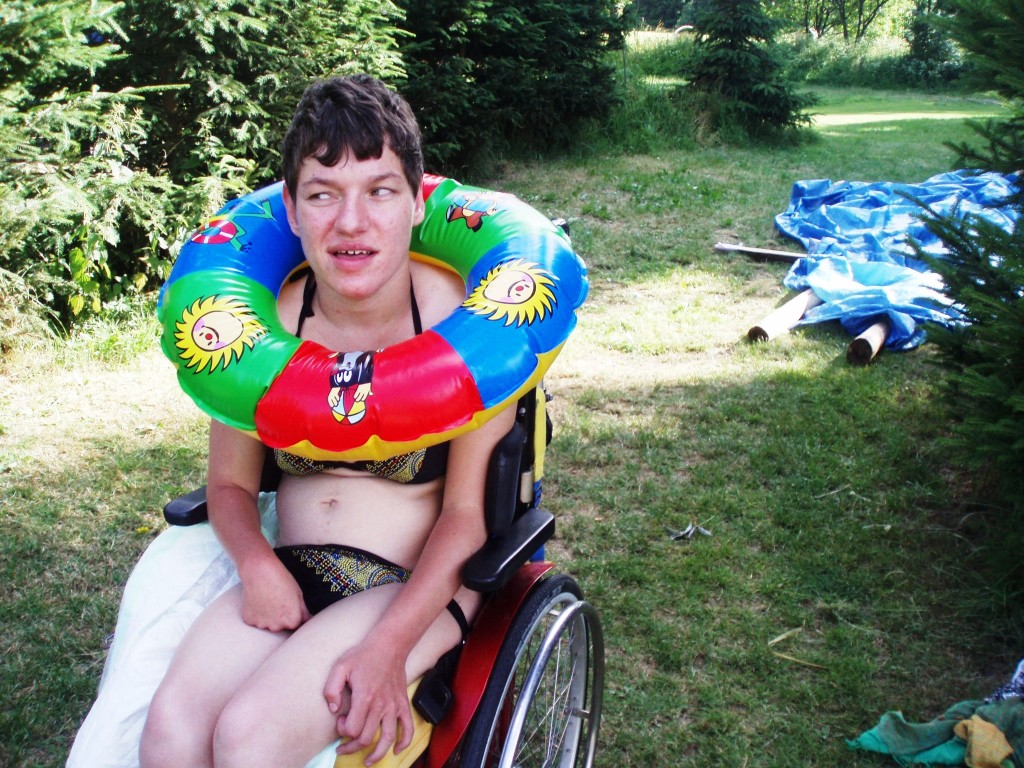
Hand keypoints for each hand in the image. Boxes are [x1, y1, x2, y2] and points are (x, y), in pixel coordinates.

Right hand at [238, 555, 309, 631]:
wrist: (259, 571)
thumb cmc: (281, 580)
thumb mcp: (298, 594)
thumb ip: (304, 611)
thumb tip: (308, 620)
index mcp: (292, 621)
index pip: (296, 625)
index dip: (294, 616)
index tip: (290, 606)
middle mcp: (277, 627)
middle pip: (281, 626)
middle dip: (281, 617)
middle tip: (278, 600)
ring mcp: (262, 624)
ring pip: (267, 624)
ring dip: (268, 617)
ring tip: (267, 599)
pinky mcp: (249, 620)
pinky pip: (255, 620)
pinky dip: (256, 613)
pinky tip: (258, 601)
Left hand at [324, 642, 412, 765]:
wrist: (389, 645)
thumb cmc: (363, 655)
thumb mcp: (340, 667)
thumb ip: (331, 689)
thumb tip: (334, 710)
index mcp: (364, 697)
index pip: (352, 729)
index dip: (343, 731)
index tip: (340, 723)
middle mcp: (380, 705)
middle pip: (366, 737)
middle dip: (352, 747)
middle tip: (344, 745)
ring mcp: (394, 706)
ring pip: (387, 738)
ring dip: (377, 754)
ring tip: (367, 761)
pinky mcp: (403, 704)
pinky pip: (408, 727)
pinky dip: (404, 742)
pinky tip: (396, 750)